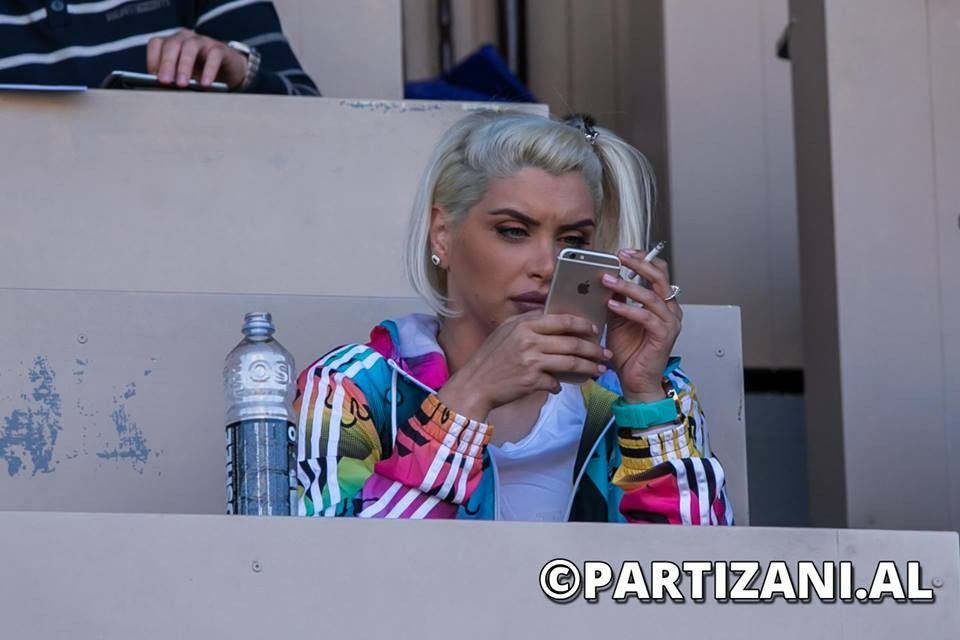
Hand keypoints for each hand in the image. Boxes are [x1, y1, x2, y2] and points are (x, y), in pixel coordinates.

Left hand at [146, 29, 247, 88]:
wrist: (229, 72)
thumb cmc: (200, 74)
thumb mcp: (183, 77)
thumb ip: (172, 79)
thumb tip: (161, 90)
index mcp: (172, 43)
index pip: (157, 44)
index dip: (153, 59)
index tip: (152, 78)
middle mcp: (186, 38)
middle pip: (172, 44)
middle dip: (167, 63)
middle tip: (164, 82)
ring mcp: (203, 41)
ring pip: (190, 47)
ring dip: (184, 66)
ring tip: (182, 84)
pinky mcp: (220, 49)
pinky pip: (213, 56)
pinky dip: (209, 70)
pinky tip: (205, 84)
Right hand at [437, 312, 611, 420]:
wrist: (474, 385)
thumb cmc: (491, 359)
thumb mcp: (506, 332)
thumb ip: (528, 325)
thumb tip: (555, 322)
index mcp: (523, 324)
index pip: (561, 320)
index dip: (582, 324)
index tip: (594, 330)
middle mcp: (528, 339)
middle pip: (571, 342)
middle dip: (593, 349)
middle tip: (605, 354)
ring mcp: (530, 360)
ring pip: (570, 362)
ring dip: (588, 367)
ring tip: (599, 371)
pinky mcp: (531, 380)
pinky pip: (556, 382)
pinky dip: (560, 385)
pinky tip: (561, 386)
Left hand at [600, 249, 682, 403]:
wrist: (635, 381)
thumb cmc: (629, 352)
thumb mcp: (618, 319)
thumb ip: (617, 298)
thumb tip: (605, 277)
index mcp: (663, 303)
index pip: (658, 272)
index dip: (643, 259)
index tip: (623, 252)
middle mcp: (670, 310)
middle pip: (659, 277)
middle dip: (639, 264)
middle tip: (620, 256)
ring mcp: (670, 323)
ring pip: (651, 296)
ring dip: (628, 286)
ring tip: (607, 280)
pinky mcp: (664, 336)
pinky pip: (646, 317)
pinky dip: (628, 309)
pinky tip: (612, 305)